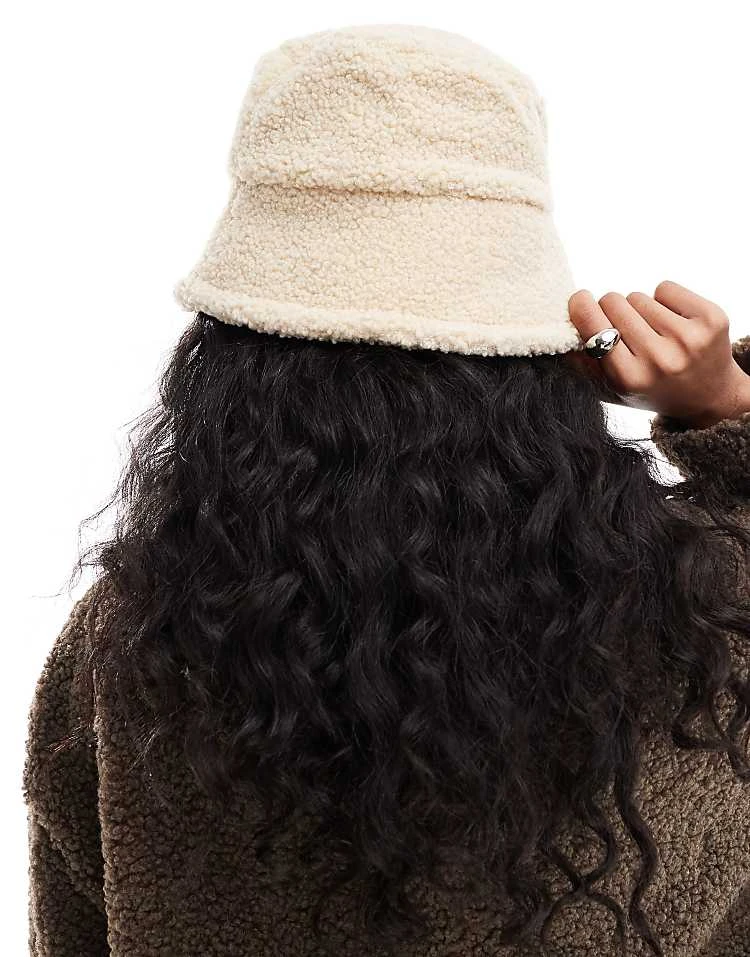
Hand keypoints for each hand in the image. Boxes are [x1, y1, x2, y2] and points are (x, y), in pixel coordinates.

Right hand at [566, 281, 749, 427]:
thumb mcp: (611, 389)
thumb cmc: (652, 389)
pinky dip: (663, 299)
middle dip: (610, 308)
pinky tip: (671, 322)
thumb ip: (581, 363)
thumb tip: (560, 328)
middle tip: (622, 326)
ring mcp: (689, 338)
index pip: (594, 326)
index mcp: (630, 378)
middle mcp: (660, 359)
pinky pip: (665, 288)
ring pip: (639, 296)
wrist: (710, 397)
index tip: (579, 300)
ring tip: (651, 332)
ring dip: (638, 308)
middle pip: (613, 301)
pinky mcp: (711, 318)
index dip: (582, 307)